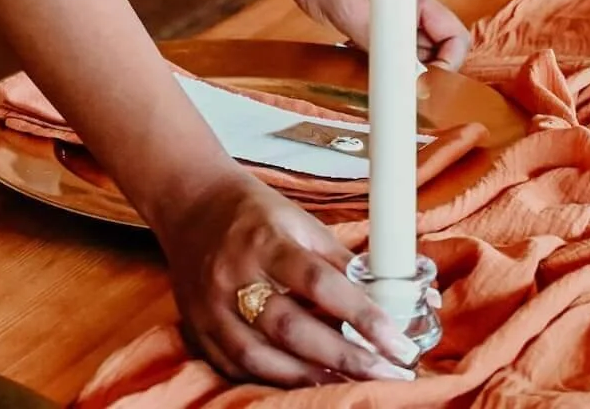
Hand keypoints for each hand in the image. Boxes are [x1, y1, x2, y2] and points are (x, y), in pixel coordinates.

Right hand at [152, 168, 419, 386]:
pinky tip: (307, 384)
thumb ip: (337, 261)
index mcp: (265, 239)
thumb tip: (386, 300)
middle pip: (293, 328)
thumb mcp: (299, 221)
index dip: (363, 316)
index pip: (320, 283)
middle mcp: (235, 275)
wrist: (191, 204)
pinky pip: (238, 369)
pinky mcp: (199, 329)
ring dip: (313, 379)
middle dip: (346, 359)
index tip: (399, 343)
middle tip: (390, 375)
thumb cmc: (252, 212)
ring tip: (354, 385)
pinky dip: (275, 382)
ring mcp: (212, 307)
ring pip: (263, 358)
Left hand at [277, 0, 470, 67]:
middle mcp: (408, 9)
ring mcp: (390, 16)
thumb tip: (406, 75)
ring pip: (411, 55)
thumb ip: (379, 42)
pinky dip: (378, 65)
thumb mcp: (350, 8)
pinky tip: (355, 65)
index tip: (426, 83)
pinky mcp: (370, 23)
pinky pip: (387, 52)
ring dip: (399, 72)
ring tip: (374, 79)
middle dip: (424, 75)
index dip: (450, 64)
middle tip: (397, 90)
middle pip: (436, 51)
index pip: (455, 37)